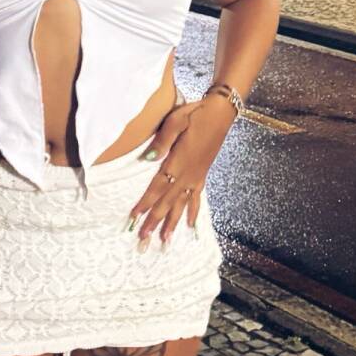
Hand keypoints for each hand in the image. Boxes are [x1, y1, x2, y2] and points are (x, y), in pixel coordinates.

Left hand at [128, 95, 235, 246]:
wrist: (221, 113)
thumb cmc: (195, 113)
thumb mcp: (176, 120)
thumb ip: (162, 140)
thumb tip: (147, 158)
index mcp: (178, 162)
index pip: (157, 187)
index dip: (145, 203)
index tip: (134, 218)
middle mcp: (187, 174)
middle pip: (167, 202)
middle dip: (154, 221)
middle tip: (143, 239)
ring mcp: (196, 176)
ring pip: (181, 205)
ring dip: (171, 223)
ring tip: (164, 241)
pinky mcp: (202, 174)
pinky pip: (196, 199)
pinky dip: (192, 213)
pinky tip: (190, 225)